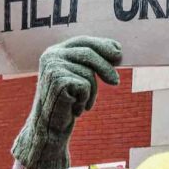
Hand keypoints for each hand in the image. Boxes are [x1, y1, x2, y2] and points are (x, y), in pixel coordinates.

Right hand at [12, 37, 120, 168]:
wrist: (49, 128)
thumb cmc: (66, 104)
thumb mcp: (78, 78)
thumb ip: (90, 63)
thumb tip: (118, 52)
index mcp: (54, 52)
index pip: (82, 41)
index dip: (102, 45)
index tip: (119, 51)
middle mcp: (51, 56)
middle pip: (88, 53)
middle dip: (106, 67)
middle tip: (116, 82)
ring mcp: (53, 67)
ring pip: (88, 72)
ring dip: (92, 92)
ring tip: (81, 104)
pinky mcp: (58, 80)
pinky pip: (85, 85)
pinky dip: (86, 99)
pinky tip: (75, 108)